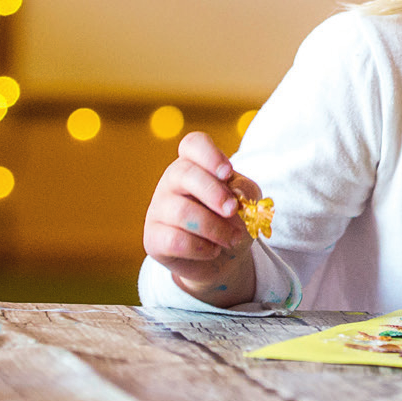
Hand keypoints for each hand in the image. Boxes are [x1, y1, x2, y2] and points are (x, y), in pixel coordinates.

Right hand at [142, 131, 258, 304]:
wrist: (223, 257)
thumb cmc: (234, 219)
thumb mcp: (248, 200)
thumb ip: (245, 191)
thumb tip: (235, 193)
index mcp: (195, 163)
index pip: (193, 144)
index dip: (209, 154)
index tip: (227, 173)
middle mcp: (172, 181)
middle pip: (184, 173)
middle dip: (213, 193)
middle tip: (232, 209)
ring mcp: (159, 209)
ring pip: (182, 212)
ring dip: (215, 228)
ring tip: (232, 238)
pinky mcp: (153, 238)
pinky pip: (175, 240)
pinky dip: (202, 248)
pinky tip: (212, 250)